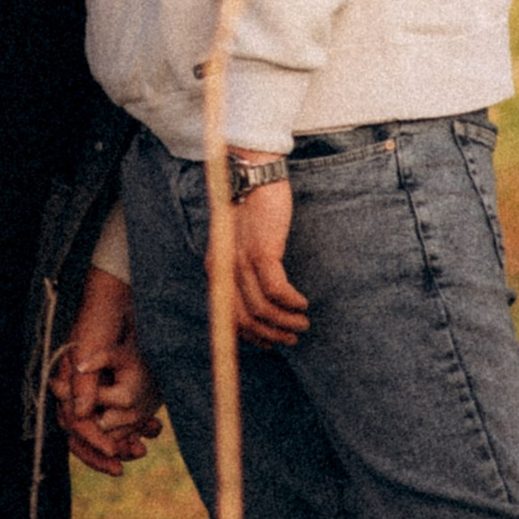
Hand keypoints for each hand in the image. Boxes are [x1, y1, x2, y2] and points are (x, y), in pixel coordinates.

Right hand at [52, 265, 161, 475]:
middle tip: (136, 455)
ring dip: (125, 437)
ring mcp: (96, 388)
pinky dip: (136, 423)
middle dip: (110, 447)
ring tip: (145, 446)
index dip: (95, 443)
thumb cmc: (101, 315)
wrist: (119, 294)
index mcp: (66, 383)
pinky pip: (121, 414)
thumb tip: (83, 417)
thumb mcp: (91, 345)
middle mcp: (78, 389)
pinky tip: (154, 427)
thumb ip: (85, 381)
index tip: (117, 456)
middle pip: (88, 432)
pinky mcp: (113, 384)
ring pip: (106, 426)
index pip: (76, 425)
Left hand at [229, 167, 308, 348]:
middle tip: (292, 338)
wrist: (253, 175)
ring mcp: (242, 261)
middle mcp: (224, 270)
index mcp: (216, 269)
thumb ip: (240, 268)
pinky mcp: (262, 251)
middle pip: (244, 319)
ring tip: (302, 324)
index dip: (250, 336)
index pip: (227, 316)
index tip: (269, 344)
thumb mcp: (239, 242)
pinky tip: (302, 303)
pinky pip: (276, 290)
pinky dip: (291, 302)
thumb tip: (258, 300)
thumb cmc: (250, 208)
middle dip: (270, 335)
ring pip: (262, 310)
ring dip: (285, 323)